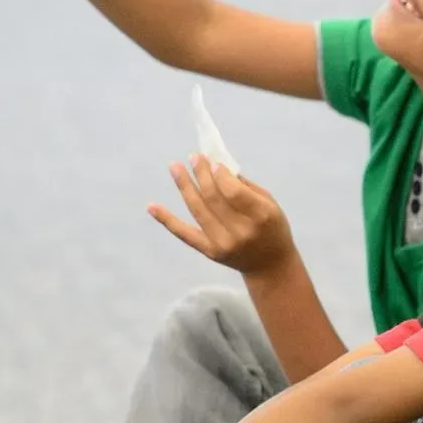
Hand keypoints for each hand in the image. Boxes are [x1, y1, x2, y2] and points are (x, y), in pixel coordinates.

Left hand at [149, 155, 296, 273]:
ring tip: (175, 167)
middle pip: (213, 198)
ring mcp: (223, 244)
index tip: (213, 162)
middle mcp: (240, 231)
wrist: (269, 265)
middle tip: (194, 157)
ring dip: (184, 185)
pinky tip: (152, 207)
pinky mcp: (209, 252)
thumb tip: (215, 165)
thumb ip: (244, 186)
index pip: (233, 191)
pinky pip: (184, 234)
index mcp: (261, 216)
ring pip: (198, 209)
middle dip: (201, 174)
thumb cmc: (271, 227)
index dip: (219, 174)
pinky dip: (167, 220)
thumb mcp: (269, 203)